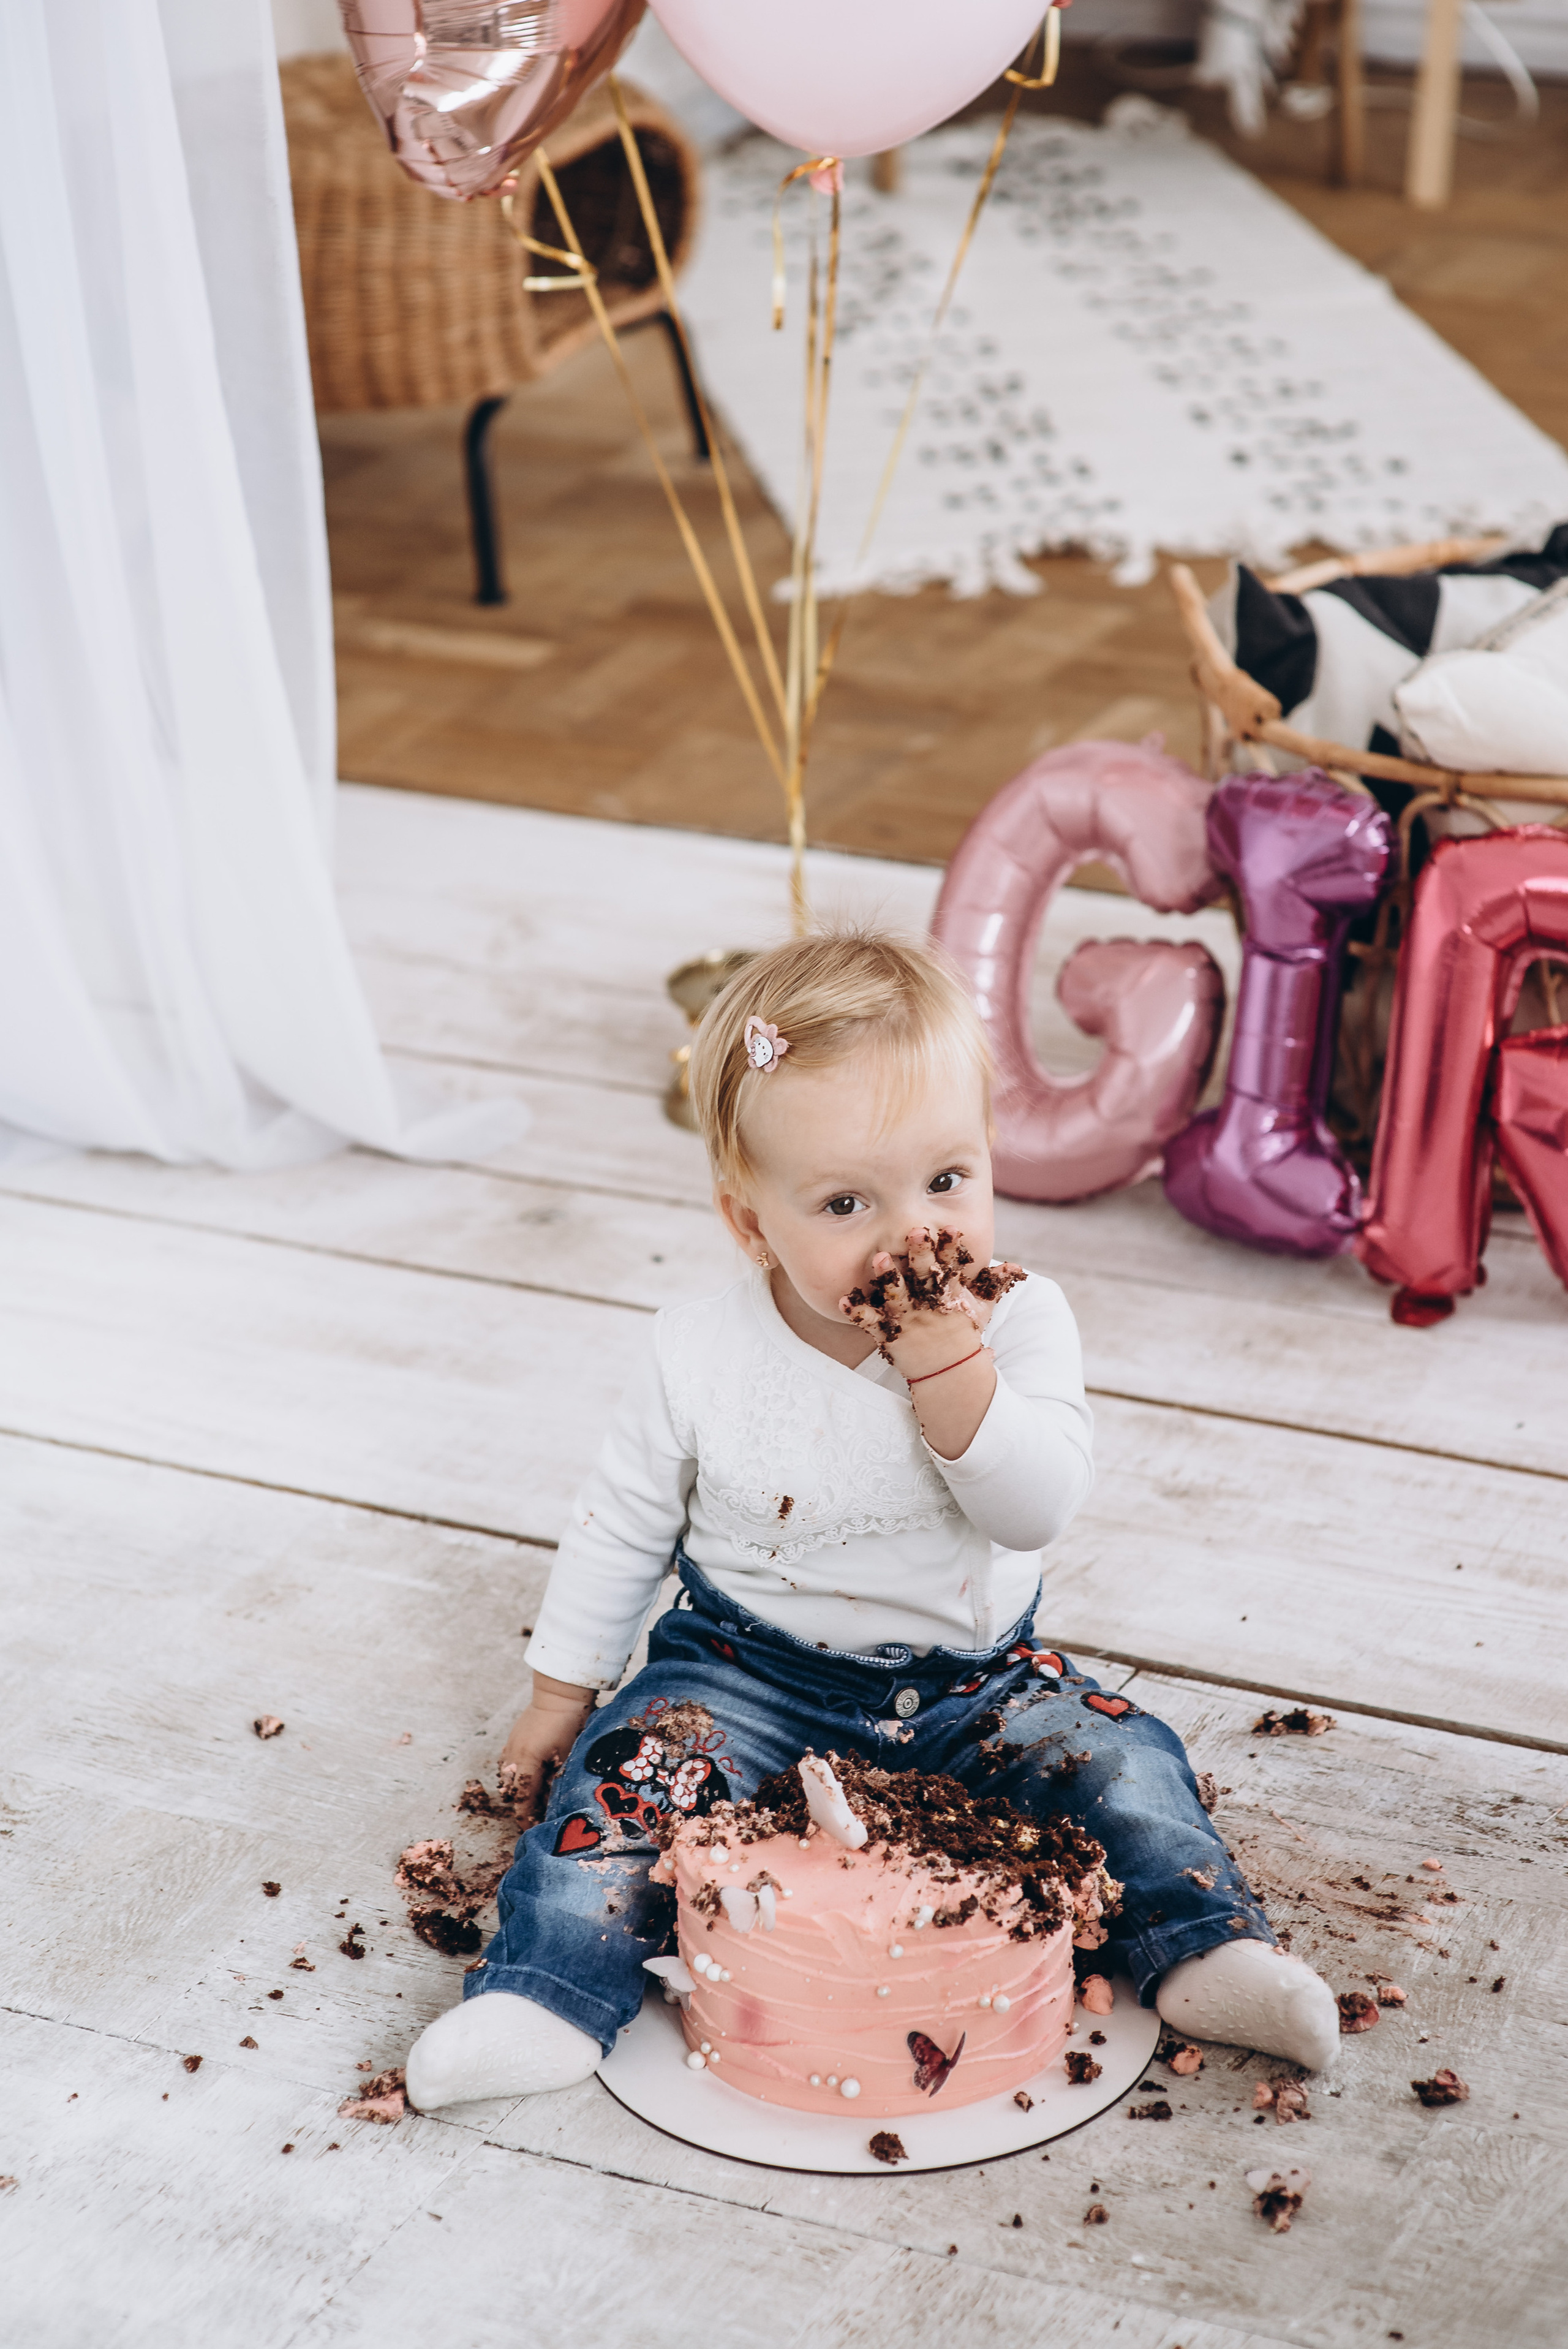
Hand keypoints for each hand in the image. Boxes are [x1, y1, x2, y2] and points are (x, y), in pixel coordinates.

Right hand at [499, 1671, 593, 1826]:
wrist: (560, 1694)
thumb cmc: (570, 1723)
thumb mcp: (567, 1756)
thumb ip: (557, 1780)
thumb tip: (553, 1804)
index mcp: (527, 1762)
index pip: (522, 1798)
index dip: (525, 1817)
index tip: (530, 1828)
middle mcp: (514, 1756)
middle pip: (510, 1790)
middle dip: (520, 1804)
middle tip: (535, 1814)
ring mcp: (511, 1746)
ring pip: (506, 1777)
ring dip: (516, 1789)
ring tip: (532, 1796)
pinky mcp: (513, 1738)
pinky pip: (507, 1763)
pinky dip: (515, 1774)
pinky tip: (528, 1776)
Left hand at [839, 1226, 1023, 1375]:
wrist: (949, 1375)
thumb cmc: (963, 1336)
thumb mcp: (981, 1310)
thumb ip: (994, 1285)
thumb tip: (1016, 1266)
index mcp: (950, 1297)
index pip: (952, 1267)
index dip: (951, 1247)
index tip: (950, 1228)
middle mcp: (928, 1306)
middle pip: (924, 1276)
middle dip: (920, 1254)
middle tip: (915, 1231)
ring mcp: (907, 1321)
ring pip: (896, 1296)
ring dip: (887, 1277)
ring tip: (879, 1258)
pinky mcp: (889, 1336)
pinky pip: (870, 1323)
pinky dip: (857, 1312)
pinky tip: (844, 1299)